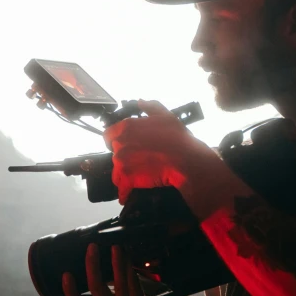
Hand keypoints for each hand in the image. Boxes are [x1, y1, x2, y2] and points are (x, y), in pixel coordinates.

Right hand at [63, 243, 189, 295]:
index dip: (69, 291)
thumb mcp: (124, 281)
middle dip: (92, 266)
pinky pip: (133, 293)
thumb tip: (97, 248)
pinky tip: (130, 262)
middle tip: (92, 247)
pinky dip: (130, 275)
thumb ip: (110, 272)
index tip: (65, 272)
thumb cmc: (146, 291)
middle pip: (95, 291)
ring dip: (115, 266)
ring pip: (115, 290)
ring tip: (116, 248)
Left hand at [104, 99, 220, 204]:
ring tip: (139, 179)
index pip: (109, 135)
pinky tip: (130, 194)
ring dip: (125, 175)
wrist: (186, 162)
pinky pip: (121, 188)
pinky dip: (125, 192)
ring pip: (117, 171)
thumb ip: (151, 107)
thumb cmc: (179, 139)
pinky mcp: (126, 179)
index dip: (117, 141)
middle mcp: (120, 143)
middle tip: (140, 162)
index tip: (128, 146)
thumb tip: (139, 101)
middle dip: (125, 158)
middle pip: (115, 154)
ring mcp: (122, 162)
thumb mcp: (167, 116)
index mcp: (127, 127)